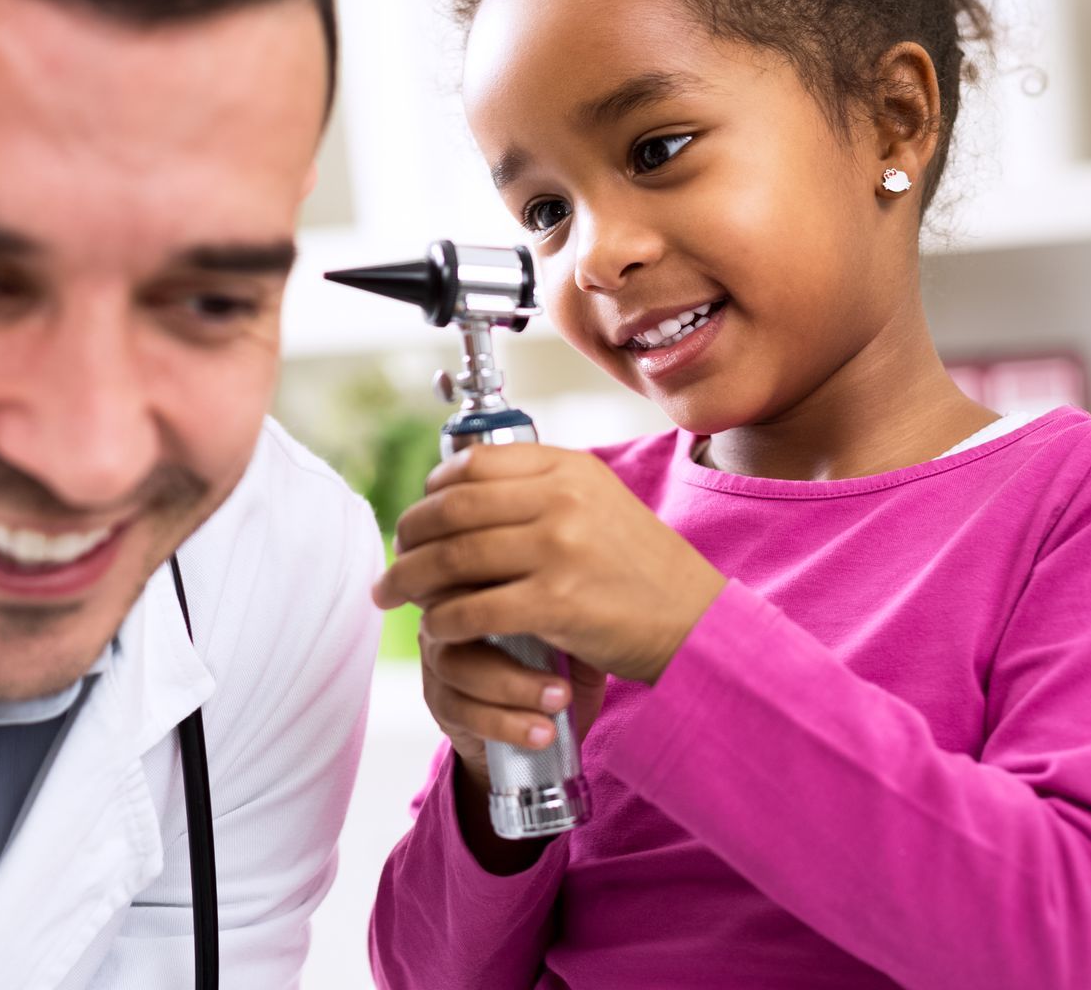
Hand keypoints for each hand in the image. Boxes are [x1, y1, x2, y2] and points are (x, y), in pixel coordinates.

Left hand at [377, 443, 726, 690]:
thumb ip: (542, 491)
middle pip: (453, 509)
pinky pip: (475, 609)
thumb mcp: (600, 504)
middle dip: (409, 535)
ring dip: (411, 579)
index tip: (419, 514)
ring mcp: (559, 549)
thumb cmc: (643, 570)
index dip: (432, 490)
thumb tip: (464, 490)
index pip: (475, 464)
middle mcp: (562, 500)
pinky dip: (444, 620)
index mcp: (569, 468)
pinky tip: (437, 627)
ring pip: (454, 558)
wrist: (697, 623)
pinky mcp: (557, 602)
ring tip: (394, 594)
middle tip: (393, 558)